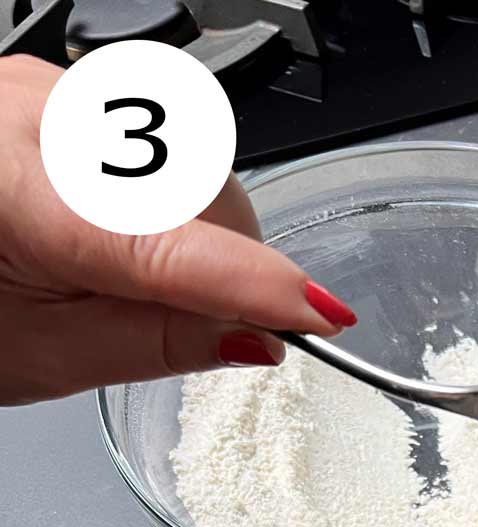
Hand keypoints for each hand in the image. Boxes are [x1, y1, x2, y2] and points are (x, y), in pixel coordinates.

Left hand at [0, 55, 355, 403]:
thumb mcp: (43, 355)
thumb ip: (154, 345)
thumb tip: (251, 337)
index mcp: (22, 190)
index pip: (173, 244)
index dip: (256, 286)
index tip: (319, 316)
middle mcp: (41, 115)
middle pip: (201, 189)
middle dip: (221, 265)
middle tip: (190, 327)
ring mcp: (57, 91)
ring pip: (194, 165)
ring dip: (198, 235)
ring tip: (131, 282)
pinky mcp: (70, 91)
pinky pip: (166, 144)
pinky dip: (173, 204)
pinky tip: (126, 240)